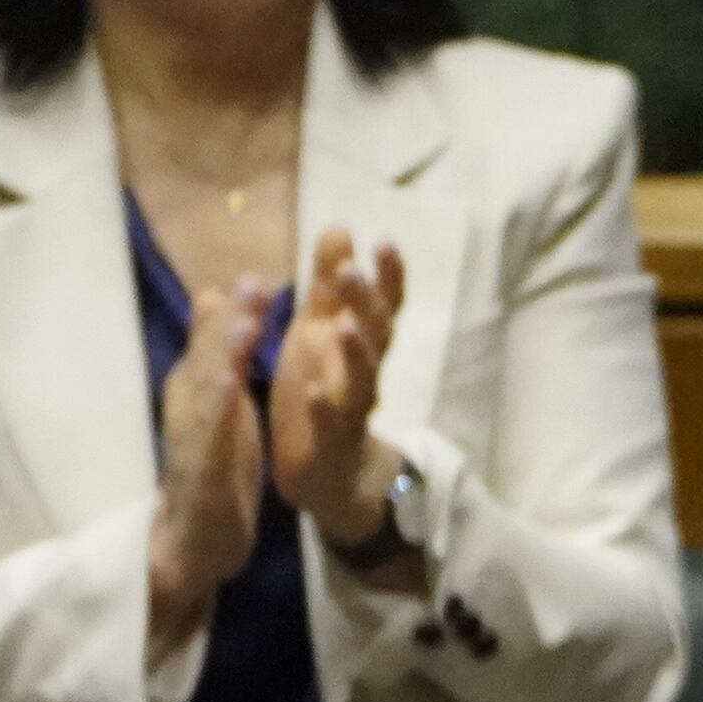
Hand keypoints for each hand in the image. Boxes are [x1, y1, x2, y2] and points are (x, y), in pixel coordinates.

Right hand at [147, 277, 269, 643]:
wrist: (192, 538)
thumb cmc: (210, 466)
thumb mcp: (218, 405)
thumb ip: (215, 353)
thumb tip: (215, 295)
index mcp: (197, 388)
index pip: (215, 342)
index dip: (237, 311)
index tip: (259, 275)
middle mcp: (188, 405)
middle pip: (209, 355)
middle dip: (231, 321)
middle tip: (254, 283)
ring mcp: (191, 437)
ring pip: (206, 389)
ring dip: (222, 356)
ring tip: (244, 325)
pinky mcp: (200, 471)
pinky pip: (210, 437)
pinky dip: (218, 411)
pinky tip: (230, 388)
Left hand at [275, 230, 412, 567]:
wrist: (327, 473)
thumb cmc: (322, 392)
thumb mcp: (319, 333)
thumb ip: (329, 286)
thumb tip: (340, 227)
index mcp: (357, 344)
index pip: (382, 306)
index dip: (387, 278)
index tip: (384, 242)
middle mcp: (362, 374)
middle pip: (376, 337)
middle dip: (367, 305)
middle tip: (352, 272)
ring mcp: (350, 410)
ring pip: (362, 380)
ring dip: (355, 354)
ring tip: (344, 326)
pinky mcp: (330, 445)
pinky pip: (331, 427)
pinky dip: (324, 410)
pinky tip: (314, 392)